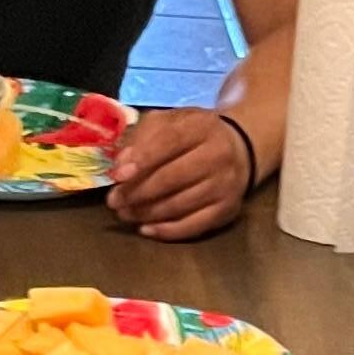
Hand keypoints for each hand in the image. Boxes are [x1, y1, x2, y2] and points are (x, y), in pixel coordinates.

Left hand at [107, 108, 256, 240]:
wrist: (240, 150)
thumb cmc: (194, 136)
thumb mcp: (171, 122)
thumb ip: (144, 136)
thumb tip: (121, 165)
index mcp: (202, 126)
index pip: (169, 142)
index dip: (142, 160)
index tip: (117, 176)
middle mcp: (218, 155)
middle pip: (171, 178)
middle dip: (137, 192)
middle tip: (114, 201)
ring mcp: (225, 185)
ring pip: (179, 205)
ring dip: (146, 213)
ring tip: (125, 214)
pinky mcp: (227, 210)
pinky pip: (193, 226)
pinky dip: (166, 231)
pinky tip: (146, 229)